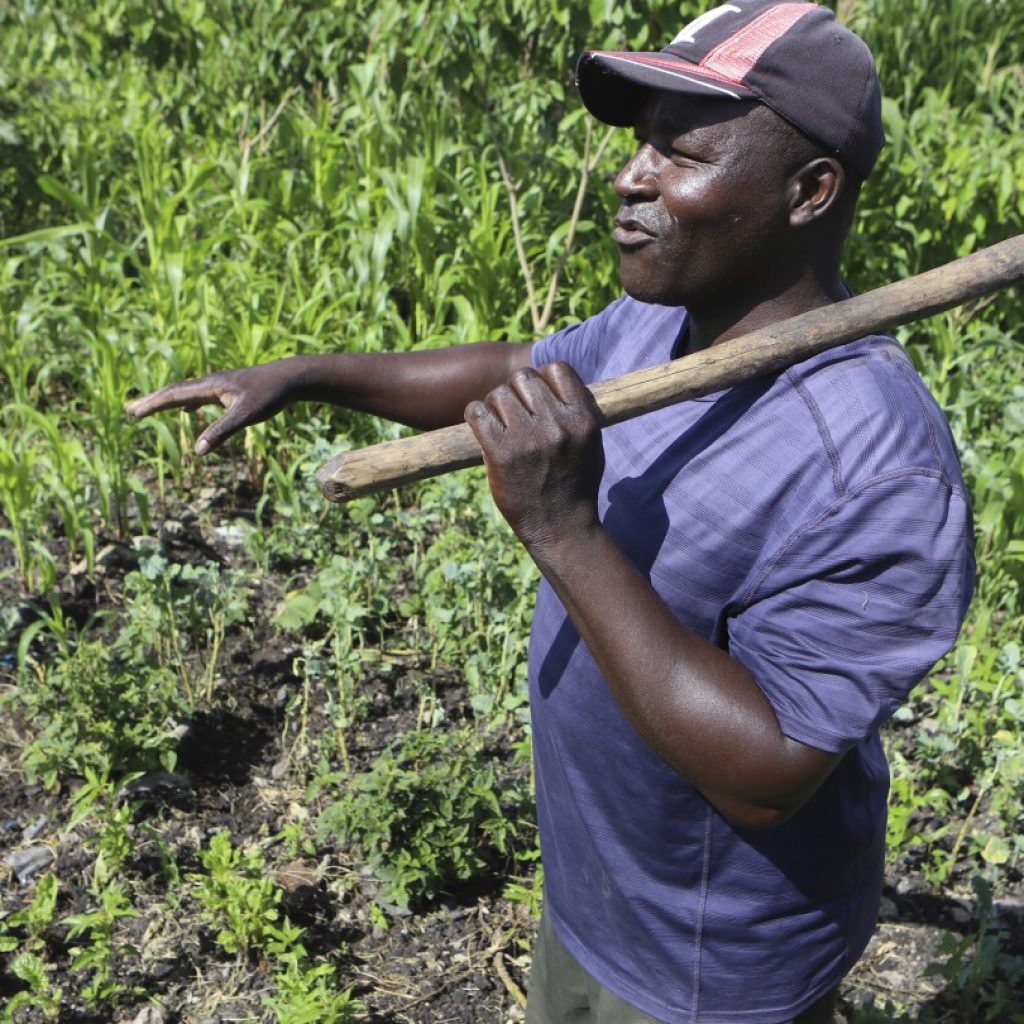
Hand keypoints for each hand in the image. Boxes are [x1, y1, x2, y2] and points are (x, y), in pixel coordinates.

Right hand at [125, 362, 297, 454]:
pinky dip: (189, 402)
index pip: (174, 395)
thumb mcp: (246, 416)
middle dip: (152, 402)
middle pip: (175, 392)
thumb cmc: (271, 395)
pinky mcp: (231, 390)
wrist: (292, 377)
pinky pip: (202, 396)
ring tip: (149, 409)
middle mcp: (211, 383)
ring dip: (167, 402)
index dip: (152, 405)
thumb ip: (222, 432)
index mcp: (210, 387)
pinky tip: (189, 409)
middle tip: (129, 411)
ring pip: (187, 393)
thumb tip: (198, 451)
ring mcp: (220, 385)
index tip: (132, 413)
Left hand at [464, 362, 604, 552]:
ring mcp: (528, 439)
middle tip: (514, 415)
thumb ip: (576, 412)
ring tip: (500, 427)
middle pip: (523, 378)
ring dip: (495, 406)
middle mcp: (557, 426)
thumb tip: (553, 380)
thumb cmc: (575, 485)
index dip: (542, 378)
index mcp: (582, 420)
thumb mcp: (591, 445)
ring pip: (498, 394)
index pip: (557, 369)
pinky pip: (477, 412)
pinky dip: (476, 416)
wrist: (561, 528)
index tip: (537, 398)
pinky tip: (483, 430)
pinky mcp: (501, 453)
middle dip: (515, 392)